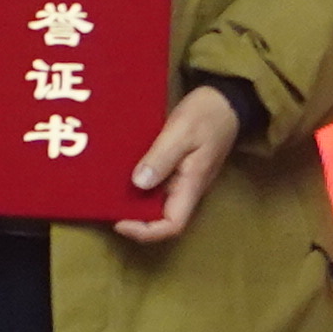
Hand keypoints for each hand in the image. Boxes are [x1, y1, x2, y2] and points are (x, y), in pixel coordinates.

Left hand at [114, 83, 241, 242]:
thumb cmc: (206, 114)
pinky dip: (140, 183)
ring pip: (158, 202)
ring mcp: (184, 179)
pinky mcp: (179, 168)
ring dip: (135, 202)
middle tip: (106, 205)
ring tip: (108, 192)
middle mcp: (187, 189)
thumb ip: (161, 158)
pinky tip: (121, 173)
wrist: (226, 100)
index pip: (172, 225)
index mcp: (192, 185)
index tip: (118, 222)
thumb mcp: (181, 132)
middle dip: (134, 219)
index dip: (145, 231)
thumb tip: (138, 184)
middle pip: (162, 218)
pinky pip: (157, 184)